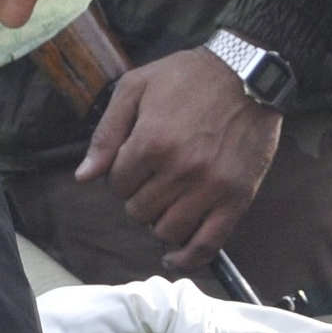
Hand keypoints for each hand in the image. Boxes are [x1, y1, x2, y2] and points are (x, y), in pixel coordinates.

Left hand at [76, 47, 282, 271]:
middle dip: (139, 197)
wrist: (247, 74)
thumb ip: (107, 133)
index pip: (117, 185)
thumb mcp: (136, 87)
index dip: (121, 175)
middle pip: (139, 211)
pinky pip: (207, 244)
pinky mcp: (236, 199)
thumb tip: (84, 177)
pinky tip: (174, 257)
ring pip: (166, 231)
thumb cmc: (188, 77)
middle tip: (153, 180)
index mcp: (152, 142)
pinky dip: (188, 258)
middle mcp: (180, 170)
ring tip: (167, 202)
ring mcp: (210, 187)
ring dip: (160, 221)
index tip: (135, 163)